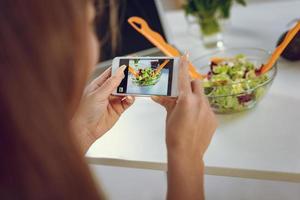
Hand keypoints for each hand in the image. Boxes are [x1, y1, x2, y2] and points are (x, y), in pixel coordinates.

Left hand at [72, 66, 134, 151]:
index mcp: (99, 84)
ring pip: (126, 91)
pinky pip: (127, 101)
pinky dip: (130, 99)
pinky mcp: (118, 109)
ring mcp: (113, 100)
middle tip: (136, 75)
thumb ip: (111, 83)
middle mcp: (106, 91)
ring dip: (131, 89)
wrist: (86, 130)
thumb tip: (120, 71)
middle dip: (128, 78)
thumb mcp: (98, 94)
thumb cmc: (85, 111)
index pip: (111, 72)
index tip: (129, 62)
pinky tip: (130, 98)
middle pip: (120, 81)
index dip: (119, 67)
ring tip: (135, 87)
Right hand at [152, 55, 216, 199]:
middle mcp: (200, 103)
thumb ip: (166, 103)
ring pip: (202, 96)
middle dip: (190, 84)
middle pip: (197, 84)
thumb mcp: (169, 116)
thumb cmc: (175, 136)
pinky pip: (207, 108)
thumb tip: (157, 96)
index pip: (184, 78)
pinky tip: (194, 120)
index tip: (185, 56)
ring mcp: (209, 111)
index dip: (183, 66)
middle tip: (182, 92)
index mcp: (187, 100)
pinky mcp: (213, 119)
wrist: (187, 153)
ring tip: (187, 111)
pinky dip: (200, 109)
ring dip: (195, 98)